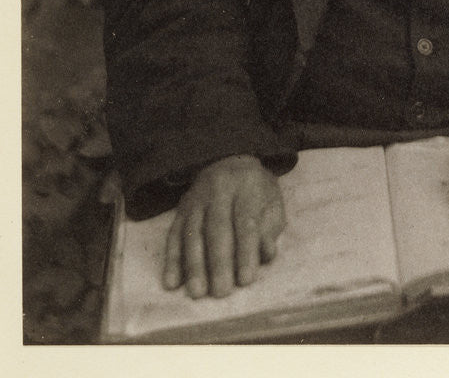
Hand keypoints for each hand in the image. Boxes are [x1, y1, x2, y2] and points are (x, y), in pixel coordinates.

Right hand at [163, 154, 285, 298]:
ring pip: (193, 233)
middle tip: (221, 292)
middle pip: (217, 228)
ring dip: (193, 265)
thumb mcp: (272, 203)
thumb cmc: (257, 191)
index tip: (246, 280)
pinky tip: (172, 282)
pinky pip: (174, 234)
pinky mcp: (181, 209)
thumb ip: (270, 228)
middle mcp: (218, 189)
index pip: (245, 222)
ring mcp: (196, 199)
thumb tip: (265, 255)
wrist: (231, 161)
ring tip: (197, 292)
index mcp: (246, 185)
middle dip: (218, 263)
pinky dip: (172, 260)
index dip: (246, 252)